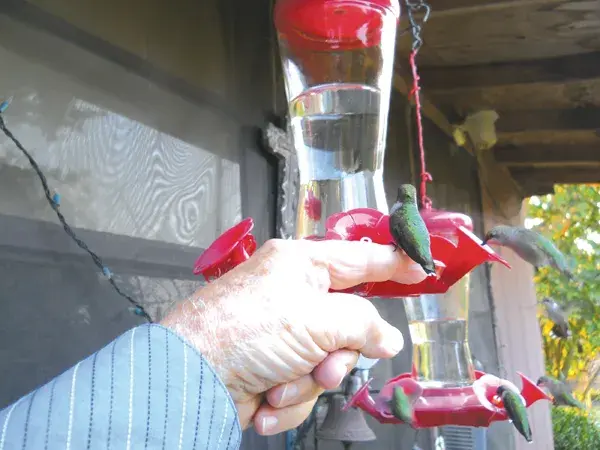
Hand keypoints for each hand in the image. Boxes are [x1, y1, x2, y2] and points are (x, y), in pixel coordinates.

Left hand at [161, 238, 426, 434]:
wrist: (189, 378)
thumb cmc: (244, 331)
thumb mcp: (314, 320)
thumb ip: (362, 324)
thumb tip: (388, 337)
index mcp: (300, 266)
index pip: (359, 260)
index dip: (392, 264)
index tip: (420, 269)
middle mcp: (292, 295)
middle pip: (347, 326)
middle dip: (336, 356)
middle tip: (323, 366)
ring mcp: (282, 334)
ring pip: (327, 362)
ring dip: (307, 382)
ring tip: (279, 385)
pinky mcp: (272, 367)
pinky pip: (302, 385)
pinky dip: (287, 399)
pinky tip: (264, 402)